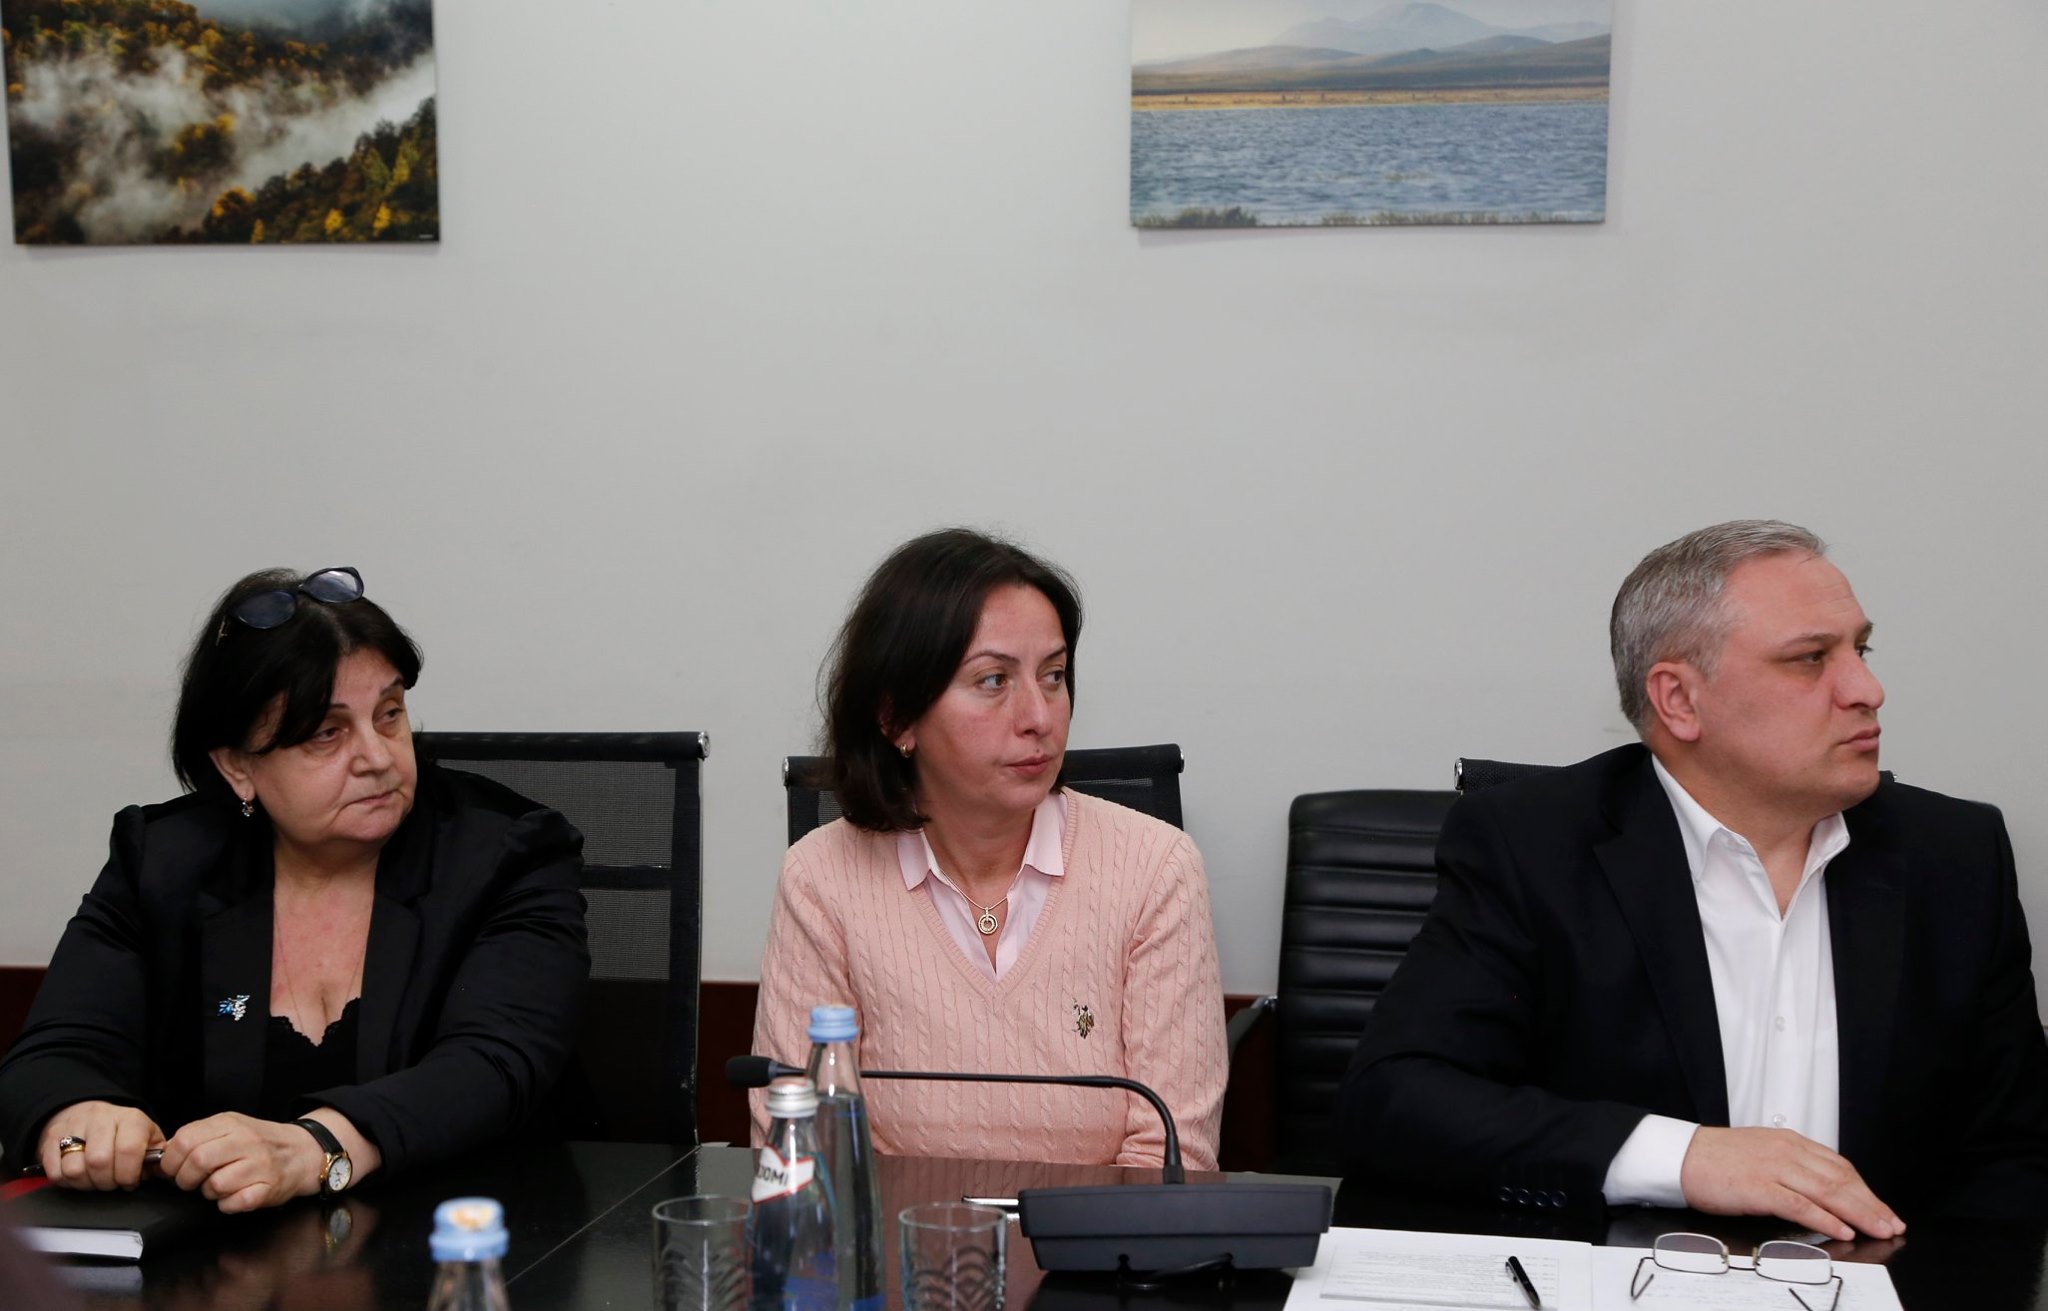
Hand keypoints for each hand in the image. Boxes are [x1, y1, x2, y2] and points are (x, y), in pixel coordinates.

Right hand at [38, 1100, 164, 1190]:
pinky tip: (79, 1176)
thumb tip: (169, 1171)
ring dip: (86, 1184)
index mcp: (130, 1119)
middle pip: (99, 1162)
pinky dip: (66, 1181)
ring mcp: (74, 1126)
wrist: (90, 1113)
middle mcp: (101, 1118)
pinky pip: (55, 1170)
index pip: (128, 1149)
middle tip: (111, 1183)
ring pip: (75, 1168)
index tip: (130, 1182)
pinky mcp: (52, 1137)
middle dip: (107, 1182)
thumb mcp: (148, 1138)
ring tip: (95, 1180)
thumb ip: (159, 1157)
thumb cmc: (124, 1133)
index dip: (128, 1174)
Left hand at [158, 1112, 322, 1212]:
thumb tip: (164, 1156)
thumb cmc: (260, 1143)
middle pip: (197, 1162)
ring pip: (214, 1185)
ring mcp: (259, 1164)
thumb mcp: (230, 1127)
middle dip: (185, 1179)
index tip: (174, 1168)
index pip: (184, 1140)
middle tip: (192, 1182)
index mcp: (230, 1124)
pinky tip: (234, 1196)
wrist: (303, 1151)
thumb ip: (200, 1136)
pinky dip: (227, 1204)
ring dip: (208, 1192)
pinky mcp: (268, 1188)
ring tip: (218, 1187)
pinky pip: (233, 1203)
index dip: (171, 1160)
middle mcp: (246, 1141)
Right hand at [1680, 1126, 1904, 1240]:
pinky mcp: (1760, 1187)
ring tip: (1878, 1229)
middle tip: (1892, 1224)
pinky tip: (1841, 1230)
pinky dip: (1825, 1219)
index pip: (1840, 1166)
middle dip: (1871, 1204)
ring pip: (1828, 1191)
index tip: (1883, 1209)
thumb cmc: (1718, 1159)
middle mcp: (1787, 1151)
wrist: (1681, 1156)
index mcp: (1790, 1141)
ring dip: (1858, 1213)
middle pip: (1841, 1180)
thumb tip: (1822, 1190)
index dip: (1866, 1190)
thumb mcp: (1762, 1153)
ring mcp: (1774, 1168)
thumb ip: (1792, 1166)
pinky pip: (1800, 1205)